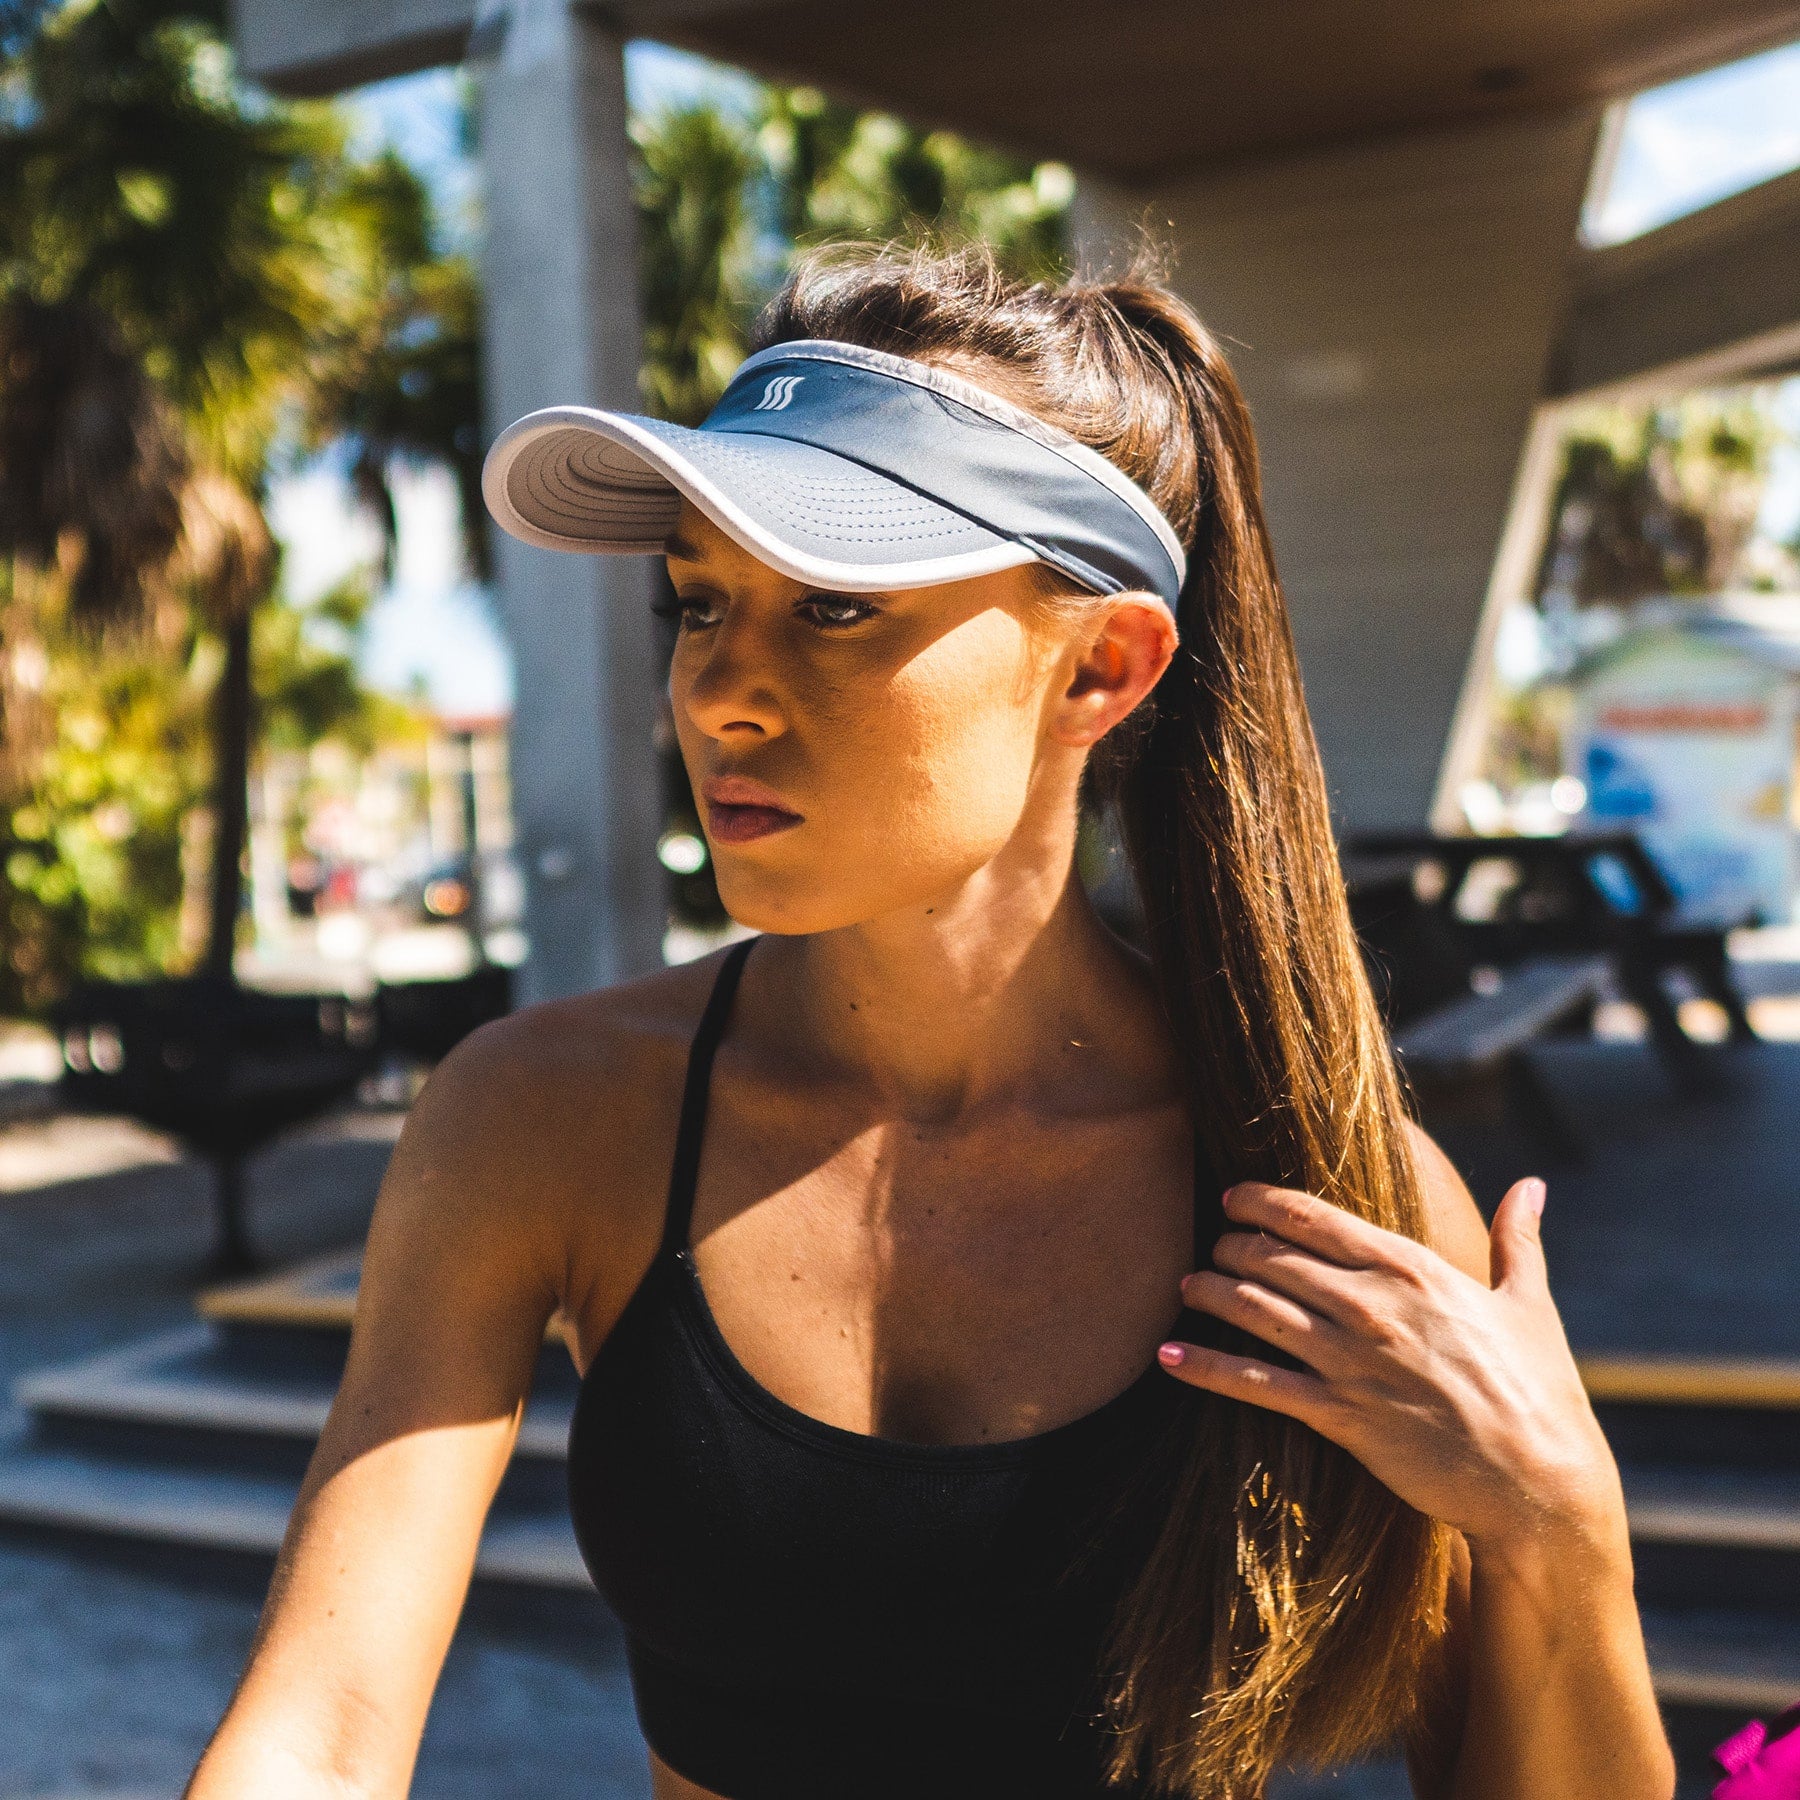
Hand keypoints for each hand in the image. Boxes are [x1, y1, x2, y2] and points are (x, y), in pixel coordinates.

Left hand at [1158, 1178, 1624, 1552]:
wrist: (1540, 1482)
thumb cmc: (1541, 1391)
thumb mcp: (1531, 1305)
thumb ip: (1520, 1240)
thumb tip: (1534, 1185)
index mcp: (1413, 1270)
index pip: (1315, 1218)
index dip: (1263, 1203)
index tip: (1232, 1199)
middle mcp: (1374, 1306)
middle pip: (1273, 1259)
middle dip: (1230, 1247)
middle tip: (1210, 1247)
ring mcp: (1353, 1361)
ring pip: (1256, 1311)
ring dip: (1209, 1293)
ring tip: (1184, 1286)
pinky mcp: (1341, 1416)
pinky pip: (1256, 1385)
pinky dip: (1205, 1368)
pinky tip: (1168, 1357)